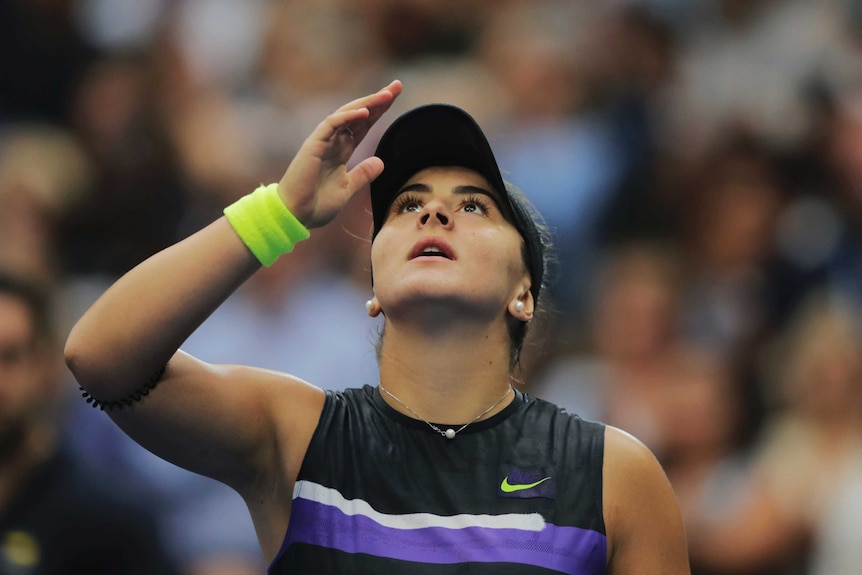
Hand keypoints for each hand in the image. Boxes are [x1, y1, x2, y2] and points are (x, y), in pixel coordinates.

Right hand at [277, 80, 402, 228]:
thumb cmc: (317, 204)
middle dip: (377, 100)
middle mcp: (332, 141)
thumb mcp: (348, 188)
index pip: (363, 125)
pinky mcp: (313, 144)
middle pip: (358, 114)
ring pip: (346, 114)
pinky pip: (331, 124)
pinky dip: (348, 116)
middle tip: (397, 86)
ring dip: (367, 103)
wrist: (296, 215)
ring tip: (386, 94)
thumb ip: (363, 174)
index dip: (379, 111)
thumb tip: (381, 162)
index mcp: (341, 150)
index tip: (395, 97)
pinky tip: (365, 111)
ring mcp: (322, 141)